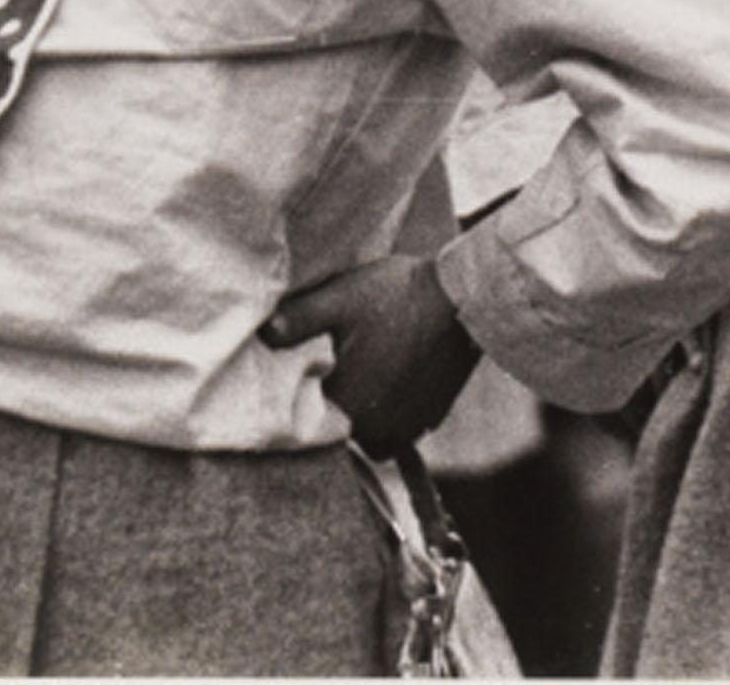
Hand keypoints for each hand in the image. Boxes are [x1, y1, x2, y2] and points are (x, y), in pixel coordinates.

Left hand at [260, 253, 480, 461]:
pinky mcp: (433, 416)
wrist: (467, 297)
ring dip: (367, 412)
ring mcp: (410, 426)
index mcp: (348, 406)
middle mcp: (377, 429)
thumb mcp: (341, 298)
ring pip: (371, 433)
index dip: (305, 397)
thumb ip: (298, 320)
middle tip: (342, 367)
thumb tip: (262, 335)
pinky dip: (395, 408)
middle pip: (340, 429)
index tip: (312, 373)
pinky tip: (396, 373)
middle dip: (337, 404)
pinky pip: (402, 425)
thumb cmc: (399, 296)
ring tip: (369, 372)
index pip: (308, 420)